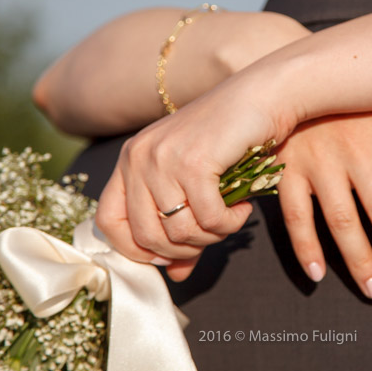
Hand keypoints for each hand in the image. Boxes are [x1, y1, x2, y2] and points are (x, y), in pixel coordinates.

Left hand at [94, 80, 290, 280]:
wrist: (264, 95)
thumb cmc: (231, 138)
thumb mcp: (196, 182)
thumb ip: (181, 226)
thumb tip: (176, 275)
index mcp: (130, 158)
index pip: (106, 222)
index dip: (135, 249)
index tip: (168, 253)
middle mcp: (138, 157)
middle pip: (144, 235)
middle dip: (182, 249)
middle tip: (212, 236)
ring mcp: (164, 158)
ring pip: (178, 231)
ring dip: (211, 236)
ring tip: (230, 219)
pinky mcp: (194, 162)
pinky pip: (209, 219)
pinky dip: (230, 223)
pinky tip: (243, 208)